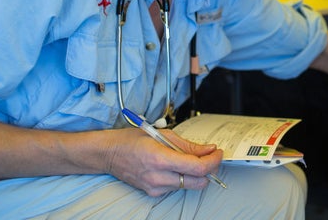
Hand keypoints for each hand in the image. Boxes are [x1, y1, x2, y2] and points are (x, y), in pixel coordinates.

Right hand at [103, 127, 223, 196]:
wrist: (109, 154)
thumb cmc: (132, 140)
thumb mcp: (163, 134)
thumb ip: (188, 145)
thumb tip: (209, 149)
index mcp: (161, 158)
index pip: (197, 167)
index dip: (213, 161)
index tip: (218, 153)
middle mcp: (158, 176)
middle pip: (198, 181)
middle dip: (210, 169)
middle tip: (211, 157)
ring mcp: (155, 187)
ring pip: (189, 186)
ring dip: (197, 174)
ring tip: (192, 159)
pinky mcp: (153, 193)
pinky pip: (177, 188)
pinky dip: (183, 178)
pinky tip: (177, 166)